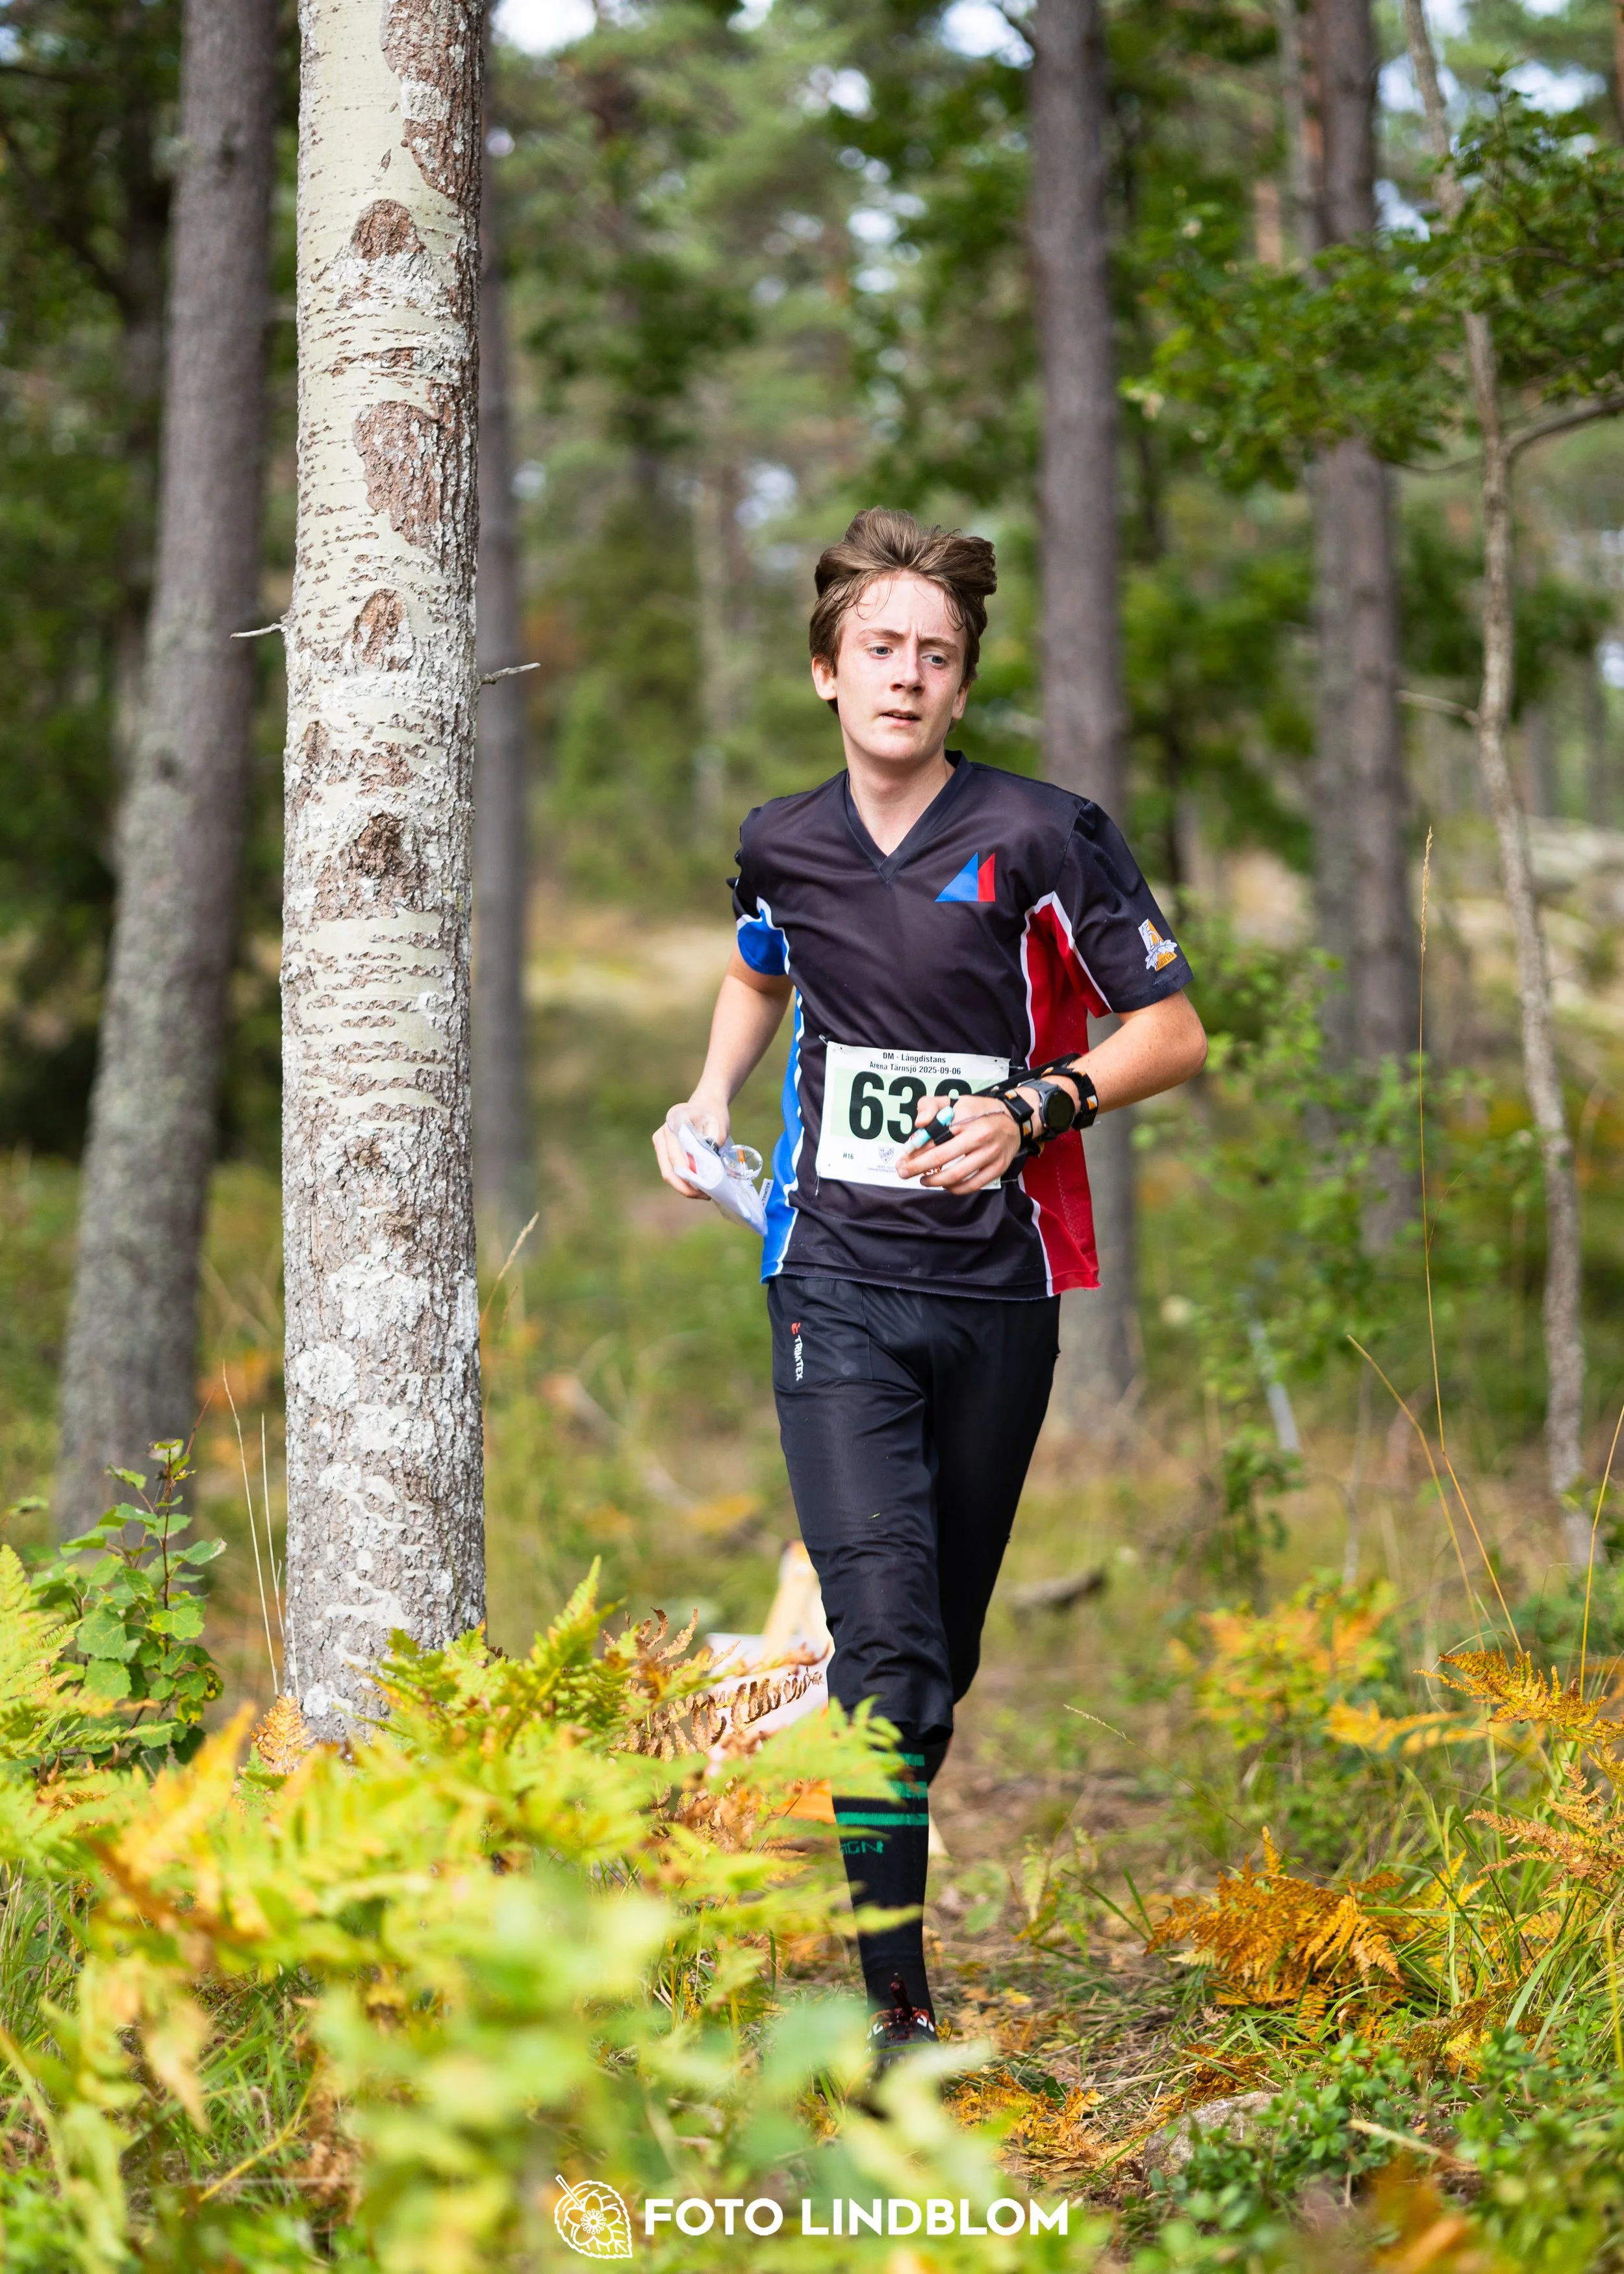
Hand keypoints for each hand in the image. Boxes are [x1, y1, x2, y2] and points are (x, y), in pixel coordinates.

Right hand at [653, 1096, 729, 1198]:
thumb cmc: (713, 1113)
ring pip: (669, 1173)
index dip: (688, 1177)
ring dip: (685, 1187)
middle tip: (706, 1196)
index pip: (675, 1159)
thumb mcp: (718, 1127)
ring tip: (705, 1194)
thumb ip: (713, 1146)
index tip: (705, 1188)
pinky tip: (699, 1186)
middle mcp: (662, 1135)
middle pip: (668, 1171)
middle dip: (686, 1188)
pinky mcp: (665, 1151)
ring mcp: (661, 1144)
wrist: (706, 1103)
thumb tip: (708, 1172)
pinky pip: (672, 1170)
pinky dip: (684, 1181)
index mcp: (673, 1126)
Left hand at [895, 1091, 1021, 1191]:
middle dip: (918, 1167)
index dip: (915, 1149)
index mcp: (966, 1117)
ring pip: (956, 1175)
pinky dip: (955, 1188)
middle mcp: (979, 1136)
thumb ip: (931, 1106)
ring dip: (935, 1181)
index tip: (904, 1157)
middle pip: (942, 1157)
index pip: (934, 1136)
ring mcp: (990, 1154)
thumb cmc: (979, 1111)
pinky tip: (945, 1185)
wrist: (1013, 1119)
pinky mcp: (997, 1168)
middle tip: (903, 1172)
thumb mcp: (955, 1100)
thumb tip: (919, 1123)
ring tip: (923, 1180)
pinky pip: (972, 1185)